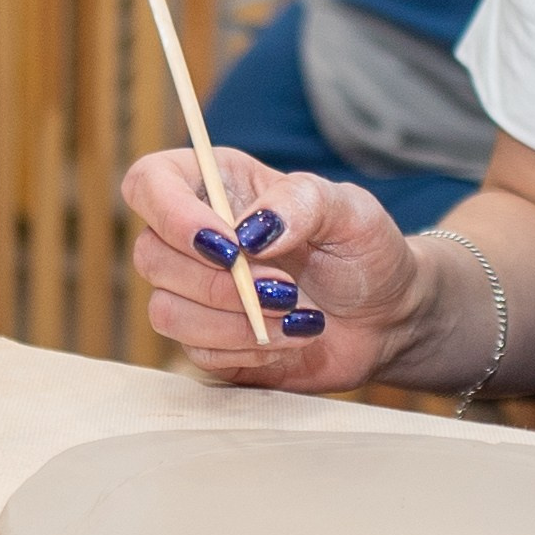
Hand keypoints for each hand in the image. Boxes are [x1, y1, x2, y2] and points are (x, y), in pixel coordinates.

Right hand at [123, 148, 422, 390]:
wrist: (385, 317)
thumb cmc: (365, 251)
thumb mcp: (352, 211)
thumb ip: (303, 203)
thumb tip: (250, 231)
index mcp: (220, 185)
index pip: (149, 183)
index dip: (172, 215)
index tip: (230, 247)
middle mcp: (197, 236)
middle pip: (151, 256)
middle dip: (222, 282)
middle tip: (286, 288)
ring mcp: (195, 292)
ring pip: (165, 311)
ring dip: (234, 321)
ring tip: (297, 314)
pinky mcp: (207, 341)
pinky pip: (196, 352)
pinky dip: (247, 350)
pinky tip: (290, 339)